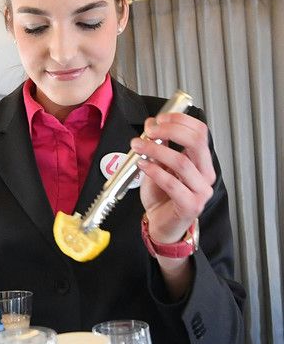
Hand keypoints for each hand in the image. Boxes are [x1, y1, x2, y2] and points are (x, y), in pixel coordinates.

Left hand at [131, 111, 214, 244]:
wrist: (161, 225)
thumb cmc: (162, 197)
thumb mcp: (159, 165)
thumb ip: (160, 146)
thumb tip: (152, 124)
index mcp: (201, 162)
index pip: (200, 132)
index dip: (180, 120)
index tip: (159, 118)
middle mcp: (205, 174)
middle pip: (196, 142)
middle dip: (170, 131)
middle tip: (150, 130)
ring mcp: (201, 191)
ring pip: (182, 162)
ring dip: (156, 150)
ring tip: (138, 147)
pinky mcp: (190, 205)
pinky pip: (172, 183)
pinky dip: (155, 171)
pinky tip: (142, 165)